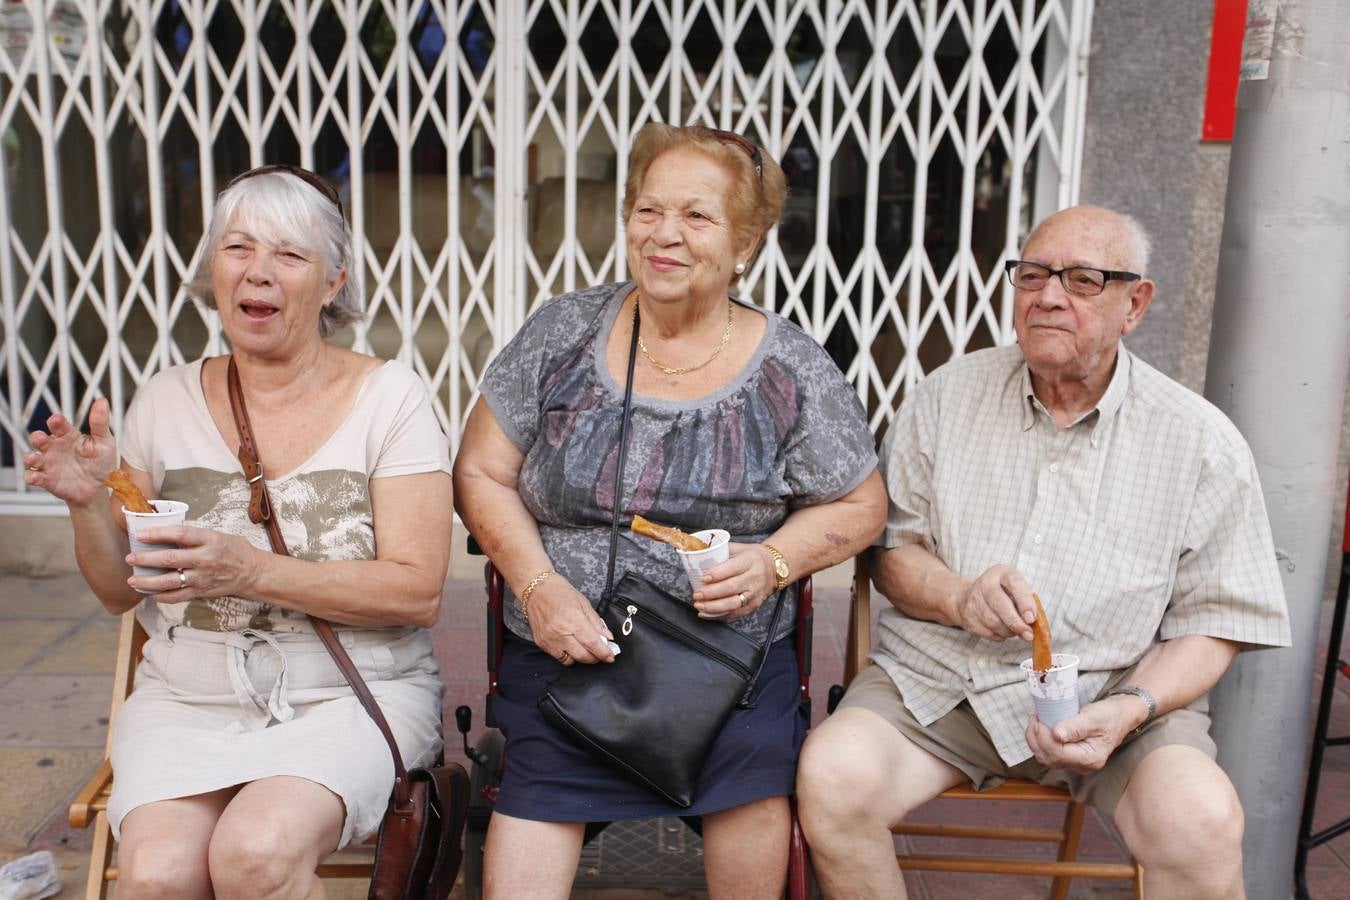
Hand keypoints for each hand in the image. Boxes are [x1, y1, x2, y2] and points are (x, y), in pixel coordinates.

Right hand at [23, 399, 117, 508]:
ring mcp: (48, 463)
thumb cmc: (100, 461)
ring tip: (35, 458)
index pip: (58, 425)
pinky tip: (35, 477)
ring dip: (30, 457)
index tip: (56, 420)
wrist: (99, 486)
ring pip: (32, 457)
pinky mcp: (46, 479)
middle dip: (37, 437)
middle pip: (38, 439)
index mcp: (68, 435)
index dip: (56, 421)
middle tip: (42, 438)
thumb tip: (102, 401)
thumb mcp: (104, 442)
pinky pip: (33, 477)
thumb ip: (100, 423)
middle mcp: (54, 447)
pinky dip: (31, 476)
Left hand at [126, 525, 263, 602]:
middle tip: (130, 558)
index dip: (159, 534)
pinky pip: (177, 596)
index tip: (141, 534)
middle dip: (146, 559)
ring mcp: (202, 577)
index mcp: (210, 540)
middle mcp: (205, 559)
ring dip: (148, 582)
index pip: (180, 534)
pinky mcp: (201, 591)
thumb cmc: (234, 550)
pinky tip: (151, 594)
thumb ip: (195, 536)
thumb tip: (165, 533)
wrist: (252, 572)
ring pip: (169, 581)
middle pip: (170, 559)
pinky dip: (162, 596)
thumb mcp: (217, 535)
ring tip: (132, 580)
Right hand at [526, 576, 614, 664]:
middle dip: (595, 657)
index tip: (611, 657)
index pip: (592, 643)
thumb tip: (607, 637)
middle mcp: (560, 632)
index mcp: (572, 619)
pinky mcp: (541, 643)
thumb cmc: (559, 592)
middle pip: (582, 655)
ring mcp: (549, 639)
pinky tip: (572, 647)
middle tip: (601, 653)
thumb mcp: (583, 603)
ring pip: (570, 660)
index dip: (604, 653)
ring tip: (586, 648)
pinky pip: (558, 657)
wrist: (535, 589)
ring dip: (582, 658)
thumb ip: (596, 622)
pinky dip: (568, 655)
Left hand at [691, 543, 777, 620]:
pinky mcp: (754, 605)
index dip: (717, 574)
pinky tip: (707, 614)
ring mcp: (755, 593)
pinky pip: (736, 614)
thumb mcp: (739, 548)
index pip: (733, 568)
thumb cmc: (751, 557)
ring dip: (714, 607)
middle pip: (732, 588)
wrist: (774, 568)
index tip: (703, 578)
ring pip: (734, 604)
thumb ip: (720, 550)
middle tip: (696, 594)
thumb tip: (695, 552)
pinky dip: (720, 616)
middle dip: (711, 593)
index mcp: (750, 560)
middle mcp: (755, 577)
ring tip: (699, 606)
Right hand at [953, 564, 1035, 641]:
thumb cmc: (1001, 592)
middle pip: (1001, 606)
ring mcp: (974, 600)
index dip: (1024, 603)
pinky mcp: (968, 617)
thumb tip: (1032, 623)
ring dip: (1009, 631)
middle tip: (1028, 634)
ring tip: (1016, 631)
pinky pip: (988, 632)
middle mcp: (985, 584)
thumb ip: (1026, 602)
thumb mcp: (1014, 588)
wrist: (969, 596)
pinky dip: (1000, 636)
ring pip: (994, 623)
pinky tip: (1004, 631)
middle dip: (1016, 623)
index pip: (1015, 585)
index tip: (1031, 619)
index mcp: (1001, 573)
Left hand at [1024, 696, 1138, 773]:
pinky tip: (1040, 728)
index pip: (1059, 754)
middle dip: (1036, 739)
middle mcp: (1083, 766)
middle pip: (1050, 758)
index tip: (1037, 720)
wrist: (1119, 716)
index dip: (1043, 738)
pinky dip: (1041, 742)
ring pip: (1047, 758)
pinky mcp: (1071, 757)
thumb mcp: (1093, 717)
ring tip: (1035, 721)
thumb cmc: (1109, 716)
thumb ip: (1074, 727)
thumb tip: (1055, 734)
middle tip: (1033, 719)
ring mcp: (1076, 763)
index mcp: (1091, 758)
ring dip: (1036, 741)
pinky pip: (1050, 754)